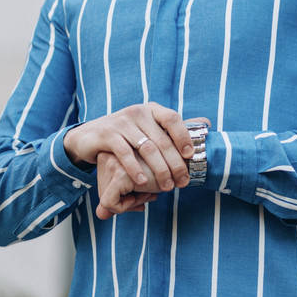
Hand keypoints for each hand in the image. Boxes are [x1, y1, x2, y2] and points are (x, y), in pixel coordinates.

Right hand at [64, 102, 208, 191]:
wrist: (89, 136)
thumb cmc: (126, 136)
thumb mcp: (148, 128)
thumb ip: (172, 129)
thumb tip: (207, 123)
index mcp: (151, 110)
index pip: (172, 119)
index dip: (184, 136)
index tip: (191, 155)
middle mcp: (137, 112)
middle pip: (162, 140)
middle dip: (175, 164)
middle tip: (183, 181)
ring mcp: (121, 122)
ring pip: (147, 149)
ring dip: (160, 170)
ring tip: (167, 187)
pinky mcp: (107, 134)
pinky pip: (125, 154)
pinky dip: (136, 170)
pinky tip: (143, 183)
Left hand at [95, 151, 158, 219]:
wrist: (183, 165)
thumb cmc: (161, 172)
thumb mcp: (136, 183)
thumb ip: (117, 197)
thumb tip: (100, 215)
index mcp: (108, 153)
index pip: (103, 185)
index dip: (121, 195)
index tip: (140, 189)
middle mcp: (106, 155)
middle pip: (103, 192)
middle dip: (125, 199)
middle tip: (147, 190)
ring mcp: (112, 164)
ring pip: (106, 199)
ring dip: (130, 202)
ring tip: (148, 190)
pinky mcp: (120, 175)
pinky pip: (110, 204)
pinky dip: (126, 207)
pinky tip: (144, 195)